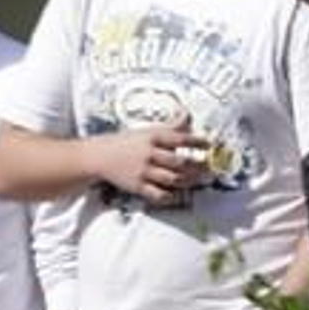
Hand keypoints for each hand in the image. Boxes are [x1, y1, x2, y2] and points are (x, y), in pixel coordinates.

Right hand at [92, 117, 211, 205]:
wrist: (99, 156)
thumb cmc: (127, 142)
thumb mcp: (147, 130)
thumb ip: (170, 126)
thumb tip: (187, 113)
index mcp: (152, 137)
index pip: (179, 138)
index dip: (196, 141)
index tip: (209, 144)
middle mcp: (149, 154)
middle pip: (178, 162)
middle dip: (197, 166)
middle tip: (209, 167)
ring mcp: (143, 171)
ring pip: (172, 179)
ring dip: (188, 181)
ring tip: (197, 180)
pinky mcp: (137, 186)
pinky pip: (157, 194)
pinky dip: (169, 196)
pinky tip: (177, 194)